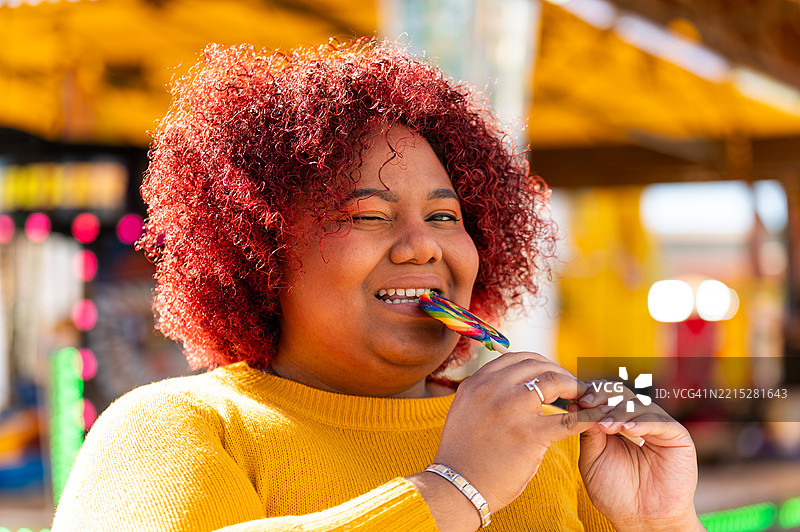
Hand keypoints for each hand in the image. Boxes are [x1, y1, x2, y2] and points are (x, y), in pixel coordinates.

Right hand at [408, 352, 606, 531]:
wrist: (457, 486)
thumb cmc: (464, 454)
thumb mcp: (465, 410)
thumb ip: (485, 393)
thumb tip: (510, 385)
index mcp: (477, 382)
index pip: (517, 358)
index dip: (541, 363)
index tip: (552, 374)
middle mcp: (493, 388)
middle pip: (538, 365)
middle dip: (560, 373)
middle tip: (573, 387)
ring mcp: (511, 408)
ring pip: (555, 381)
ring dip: (575, 387)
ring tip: (585, 398)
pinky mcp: (530, 434)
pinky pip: (569, 419)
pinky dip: (588, 416)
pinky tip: (597, 417)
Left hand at [573, 382, 703, 530]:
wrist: (640, 520)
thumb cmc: (614, 492)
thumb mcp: (592, 458)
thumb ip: (588, 432)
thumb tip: (579, 406)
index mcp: (616, 422)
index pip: (604, 397)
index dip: (590, 395)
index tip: (574, 403)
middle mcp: (637, 420)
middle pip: (621, 393)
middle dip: (602, 397)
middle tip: (587, 404)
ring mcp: (658, 427)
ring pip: (638, 404)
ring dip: (618, 411)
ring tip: (605, 427)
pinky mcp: (677, 437)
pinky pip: (660, 421)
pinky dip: (641, 422)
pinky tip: (626, 431)